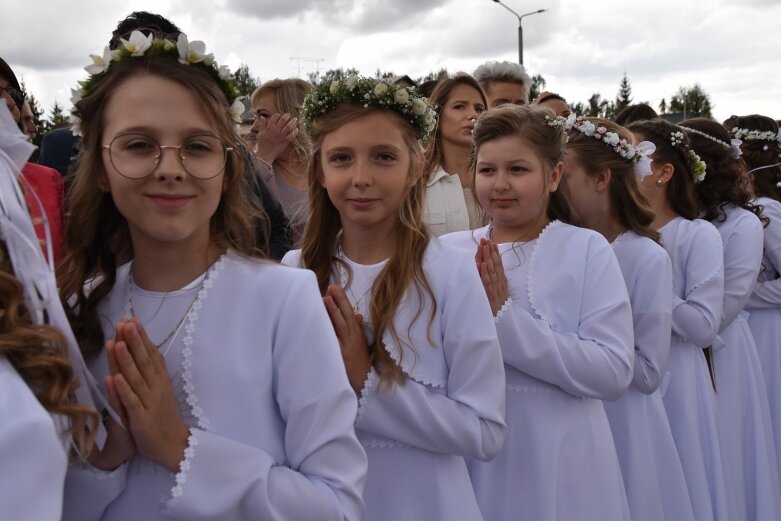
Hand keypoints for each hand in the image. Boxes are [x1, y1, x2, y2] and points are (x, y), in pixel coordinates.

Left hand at [109, 318, 189, 472]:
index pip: (151, 354)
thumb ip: (152, 370)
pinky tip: (115, 378)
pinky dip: (123, 390)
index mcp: (161, 379)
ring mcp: (149, 402)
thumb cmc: (163, 416)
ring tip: (118, 343)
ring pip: (136, 378)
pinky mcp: (142, 418)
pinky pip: (131, 402)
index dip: (142, 337)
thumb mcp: (161, 389)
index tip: (132, 319)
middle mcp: (156, 387)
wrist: (173, 444)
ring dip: (126, 360)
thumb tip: (144, 348)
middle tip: (125, 323)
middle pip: (144, 361)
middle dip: (134, 341)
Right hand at [255, 112, 298, 164]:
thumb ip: (262, 125)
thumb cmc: (262, 144)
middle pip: (283, 120)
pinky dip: (295, 132)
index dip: (278, 115)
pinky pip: (292, 135)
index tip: (280, 115)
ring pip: (289, 126)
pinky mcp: (285, 141)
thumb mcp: (260, 133)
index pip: (275, 117)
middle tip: (289, 115)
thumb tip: (263, 117)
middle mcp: (276, 130)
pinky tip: (296, 129)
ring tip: (295, 120)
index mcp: (269, 127)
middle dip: (287, 116)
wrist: (265, 155)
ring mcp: (281, 136)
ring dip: (293, 122)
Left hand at [324, 285, 370, 392]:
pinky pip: (334, 342)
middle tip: (332, 286)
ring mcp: (347, 346)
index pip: (349, 313)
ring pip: (340, 325)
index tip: (335, 287)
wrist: (366, 382)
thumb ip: (357, 329)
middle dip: (339, 300)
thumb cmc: (362, 362)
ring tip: (327, 298)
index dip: (342, 300)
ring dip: (334, 311)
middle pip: (346, 315)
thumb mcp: (362, 344)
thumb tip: (356, 315)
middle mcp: (353, 337)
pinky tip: (322, 324)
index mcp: (357, 333)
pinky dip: (329, 332)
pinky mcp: (342, 356)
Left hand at [476, 239, 508, 314]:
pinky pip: (488, 283)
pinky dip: (485, 274)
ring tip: (484, 248)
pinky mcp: (491, 295)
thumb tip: (495, 266)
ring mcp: (496, 288)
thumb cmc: (499, 302)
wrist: (505, 319)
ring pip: (492, 271)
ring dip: (488, 258)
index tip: (491, 241)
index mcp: (501, 279)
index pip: (499, 263)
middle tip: (486, 240)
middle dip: (491, 251)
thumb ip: (497, 277)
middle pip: (495, 264)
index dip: (495, 252)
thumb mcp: (500, 288)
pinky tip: (482, 265)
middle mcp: (500, 282)